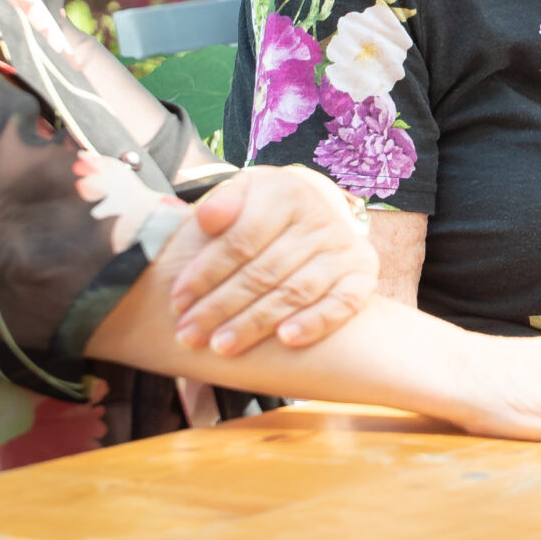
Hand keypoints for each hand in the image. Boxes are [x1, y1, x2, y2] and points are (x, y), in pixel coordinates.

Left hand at [169, 166, 379, 354]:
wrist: (313, 214)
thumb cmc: (263, 211)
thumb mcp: (242, 194)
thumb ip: (222, 202)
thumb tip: (207, 219)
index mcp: (286, 192)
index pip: (240, 239)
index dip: (205, 273)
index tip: (177, 301)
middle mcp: (320, 218)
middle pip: (263, 271)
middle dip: (221, 306)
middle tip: (189, 335)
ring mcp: (344, 247)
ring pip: (294, 292)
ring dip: (255, 323)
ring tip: (221, 347)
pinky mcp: (363, 273)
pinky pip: (343, 303)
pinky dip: (316, 322)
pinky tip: (286, 340)